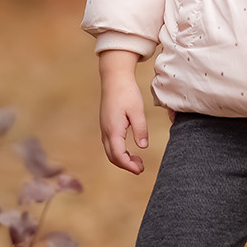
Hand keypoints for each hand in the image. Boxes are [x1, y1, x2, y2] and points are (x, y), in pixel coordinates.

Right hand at [98, 50, 148, 173]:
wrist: (114, 77)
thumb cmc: (126, 92)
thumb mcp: (137, 110)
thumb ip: (140, 129)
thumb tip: (143, 146)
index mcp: (113, 129)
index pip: (118, 155)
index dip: (129, 165)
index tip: (141, 169)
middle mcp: (106, 130)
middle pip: (112, 156)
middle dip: (126, 165)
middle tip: (141, 167)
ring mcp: (104, 128)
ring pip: (110, 151)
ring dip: (122, 159)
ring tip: (138, 160)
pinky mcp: (106, 124)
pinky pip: (110, 144)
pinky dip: (119, 151)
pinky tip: (130, 149)